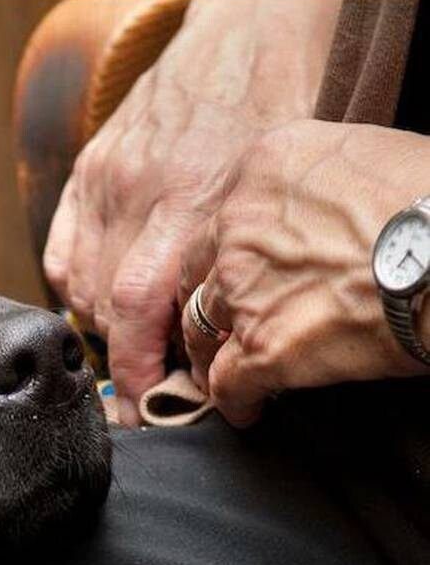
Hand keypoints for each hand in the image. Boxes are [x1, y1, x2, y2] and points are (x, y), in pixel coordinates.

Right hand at [43, 0, 339, 423]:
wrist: (246, 34)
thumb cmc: (274, 117)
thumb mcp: (270, 200)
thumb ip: (230, 268)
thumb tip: (210, 344)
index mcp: (191, 205)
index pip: (138, 309)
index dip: (136, 369)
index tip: (145, 407)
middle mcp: (137, 195)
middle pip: (103, 304)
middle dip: (120, 360)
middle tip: (140, 391)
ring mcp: (104, 181)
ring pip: (76, 283)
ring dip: (99, 325)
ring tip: (130, 340)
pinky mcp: (87, 170)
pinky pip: (59, 250)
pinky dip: (72, 287)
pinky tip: (98, 297)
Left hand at [179, 119, 429, 426]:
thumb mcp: (366, 155)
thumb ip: (319, 180)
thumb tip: (328, 207)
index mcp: (264, 167)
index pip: (226, 212)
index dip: (230, 247)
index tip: (243, 267)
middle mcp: (238, 223)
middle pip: (199, 269)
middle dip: (207, 297)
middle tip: (218, 320)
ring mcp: (243, 287)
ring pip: (199, 326)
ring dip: (208, 351)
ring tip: (220, 368)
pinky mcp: (262, 345)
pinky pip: (226, 382)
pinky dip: (233, 399)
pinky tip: (248, 409)